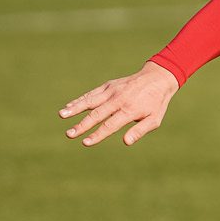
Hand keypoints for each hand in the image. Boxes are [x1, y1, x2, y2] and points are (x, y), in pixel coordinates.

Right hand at [60, 60, 180, 147]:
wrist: (157, 77)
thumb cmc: (156, 103)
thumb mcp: (154, 119)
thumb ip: (140, 130)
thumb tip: (126, 142)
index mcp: (130, 110)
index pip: (110, 125)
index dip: (97, 135)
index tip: (85, 143)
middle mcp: (118, 99)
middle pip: (97, 114)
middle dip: (82, 125)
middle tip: (69, 134)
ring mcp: (112, 91)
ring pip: (90, 101)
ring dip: (75, 108)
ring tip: (62, 115)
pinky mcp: (108, 86)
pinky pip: (92, 94)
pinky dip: (80, 100)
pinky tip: (68, 107)